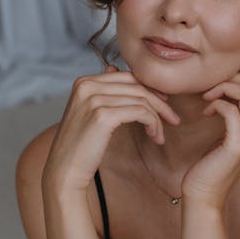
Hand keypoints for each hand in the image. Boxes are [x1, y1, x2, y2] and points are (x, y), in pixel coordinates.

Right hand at [42, 65, 180, 192]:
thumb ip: (103, 91)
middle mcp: (87, 85)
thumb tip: (113, 67)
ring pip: (142, 100)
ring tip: (160, 135)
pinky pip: (141, 112)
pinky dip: (153, 124)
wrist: (66, 170)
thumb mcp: (90, 113)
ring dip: (157, 118)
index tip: (164, 104)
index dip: (150, 89)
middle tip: (173, 119)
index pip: (127, 76)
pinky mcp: (103, 115)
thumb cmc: (81, 146)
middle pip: (137, 85)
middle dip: (160, 102)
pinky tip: (155, 136)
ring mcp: (94, 99)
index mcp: (84, 82)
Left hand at [180, 71, 239, 209]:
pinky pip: (231, 111)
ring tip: (207, 97)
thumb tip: (227, 91)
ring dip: (224, 88)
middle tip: (212, 87)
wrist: (204, 195)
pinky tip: (205, 113)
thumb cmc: (211, 165)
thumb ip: (234, 117)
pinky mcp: (237, 146)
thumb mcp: (227, 137)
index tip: (219, 87)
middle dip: (234, 78)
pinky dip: (216, 104)